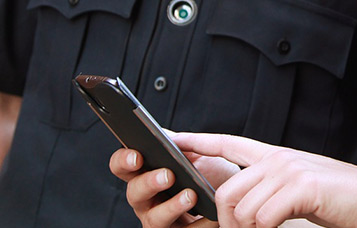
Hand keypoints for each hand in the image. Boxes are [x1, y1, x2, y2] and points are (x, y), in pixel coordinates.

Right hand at [109, 143, 240, 227]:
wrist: (235, 195)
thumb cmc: (212, 172)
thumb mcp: (197, 153)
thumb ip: (179, 143)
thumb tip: (165, 136)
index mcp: (145, 173)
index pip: (122, 166)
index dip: (123, 161)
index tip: (137, 156)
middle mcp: (146, 199)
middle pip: (133, 193)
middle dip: (148, 183)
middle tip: (168, 175)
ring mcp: (159, 219)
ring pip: (154, 218)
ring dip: (171, 207)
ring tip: (191, 196)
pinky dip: (197, 225)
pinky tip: (210, 216)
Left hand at [173, 133, 356, 227]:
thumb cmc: (343, 200)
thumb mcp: (301, 188)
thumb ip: (272, 189)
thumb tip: (243, 207)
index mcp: (277, 155)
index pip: (229, 142)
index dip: (199, 142)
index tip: (174, 140)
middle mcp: (279, 159)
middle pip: (228, 190)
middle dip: (226, 223)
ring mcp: (290, 171)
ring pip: (242, 208)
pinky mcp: (302, 188)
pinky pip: (263, 218)